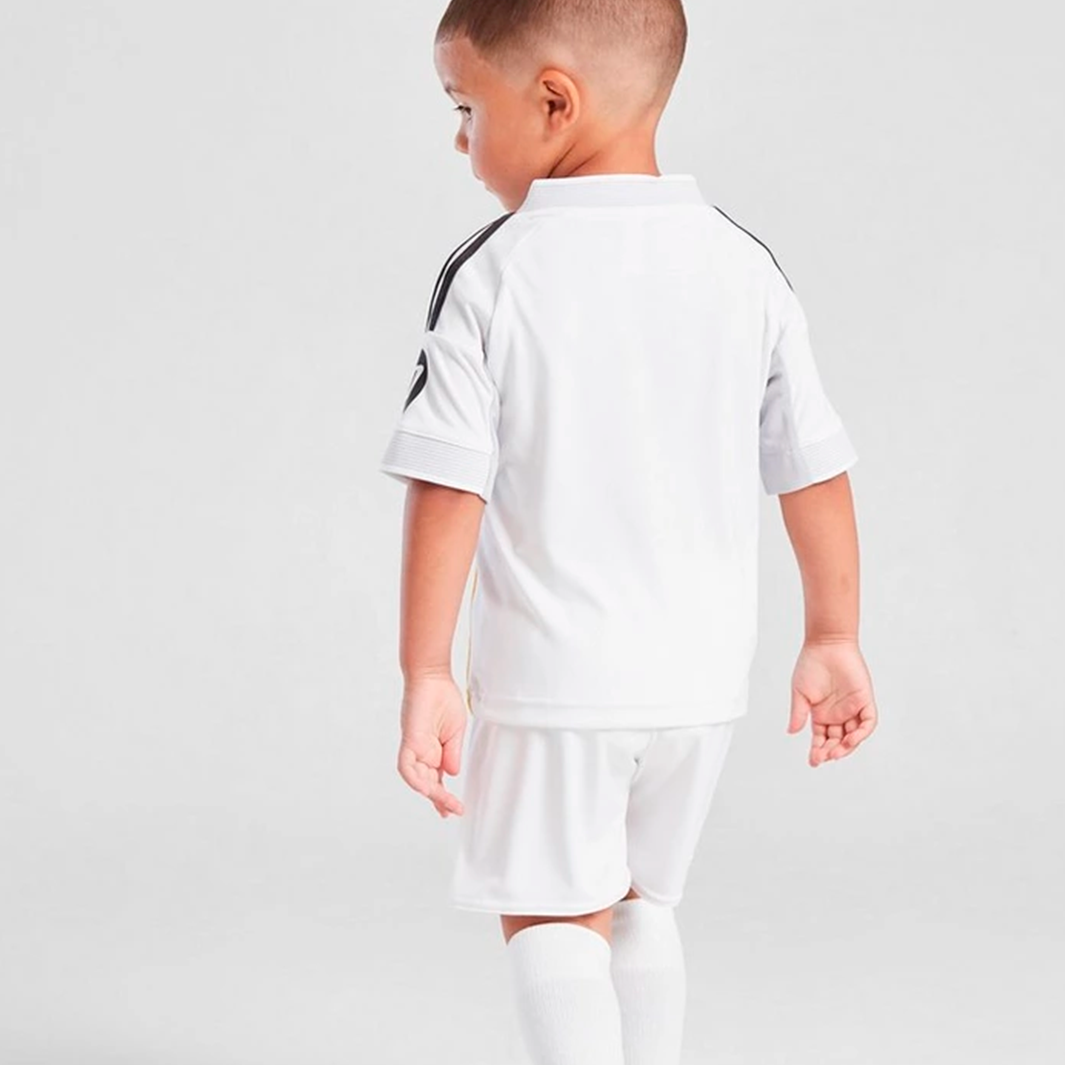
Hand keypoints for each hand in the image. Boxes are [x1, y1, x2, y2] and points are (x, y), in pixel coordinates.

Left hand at [396, 672, 467, 816]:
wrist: (433, 677)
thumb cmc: (443, 698)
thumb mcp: (455, 731)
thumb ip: (453, 754)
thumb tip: (452, 774)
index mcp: (433, 750)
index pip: (436, 779)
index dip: (444, 795)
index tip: (454, 808)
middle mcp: (422, 752)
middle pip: (427, 783)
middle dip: (439, 799)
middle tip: (451, 811)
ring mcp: (414, 747)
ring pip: (416, 779)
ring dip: (429, 792)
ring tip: (444, 803)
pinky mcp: (409, 740)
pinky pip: (407, 766)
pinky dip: (415, 778)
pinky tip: (426, 788)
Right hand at [787, 639, 877, 766]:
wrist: (826, 645)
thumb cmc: (811, 665)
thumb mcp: (800, 693)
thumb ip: (799, 714)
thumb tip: (791, 732)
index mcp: (821, 714)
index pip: (821, 738)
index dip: (818, 751)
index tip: (813, 761)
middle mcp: (837, 714)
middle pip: (837, 741)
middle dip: (831, 751)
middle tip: (824, 757)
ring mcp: (852, 708)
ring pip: (853, 735)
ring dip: (846, 747)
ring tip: (836, 752)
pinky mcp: (864, 700)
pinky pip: (868, 722)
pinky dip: (862, 733)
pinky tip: (851, 739)